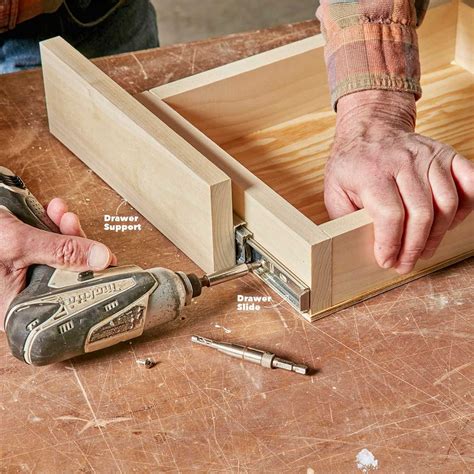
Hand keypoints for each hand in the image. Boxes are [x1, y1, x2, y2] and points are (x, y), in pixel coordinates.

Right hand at [0, 198, 116, 328]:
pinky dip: (50, 226)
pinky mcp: (19, 257)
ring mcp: (20, 275)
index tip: (108, 260)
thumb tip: (102, 258)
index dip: (90, 277)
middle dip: (74, 243)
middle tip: (72, 223)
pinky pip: (44, 243)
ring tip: (60, 212)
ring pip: (56, 254)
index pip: (67, 296)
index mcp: (18, 307)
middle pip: (65, 272)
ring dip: (63, 230)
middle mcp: (20, 295)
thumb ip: (61, 252)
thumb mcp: (17, 243)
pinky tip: (52, 211)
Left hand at [324, 90, 473, 273]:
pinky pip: (469, 183)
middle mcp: (403, 161)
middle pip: (421, 214)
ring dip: (438, 235)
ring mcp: (428, 156)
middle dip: (414, 247)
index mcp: (371, 171)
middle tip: (405, 263)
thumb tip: (359, 244)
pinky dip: (465, 208)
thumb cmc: (352, 162)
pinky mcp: (446, 154)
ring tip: (424, 249)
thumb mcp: (333, 189)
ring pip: (447, 204)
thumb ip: (344, 216)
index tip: (386, 260)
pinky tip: (448, 223)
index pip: (390, 215)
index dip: (391, 244)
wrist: (371, 128)